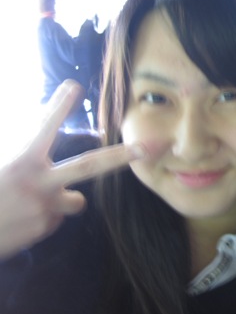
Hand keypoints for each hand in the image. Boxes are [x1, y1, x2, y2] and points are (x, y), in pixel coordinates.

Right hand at [0, 80, 144, 259]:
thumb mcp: (3, 165)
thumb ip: (23, 154)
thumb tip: (40, 139)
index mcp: (20, 162)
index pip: (43, 127)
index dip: (58, 106)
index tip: (73, 86)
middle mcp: (37, 182)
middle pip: (89, 165)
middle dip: (120, 156)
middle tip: (144, 148)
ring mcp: (45, 206)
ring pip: (76, 199)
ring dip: (67, 199)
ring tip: (34, 204)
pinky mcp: (45, 227)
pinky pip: (56, 217)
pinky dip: (45, 216)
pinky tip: (22, 220)